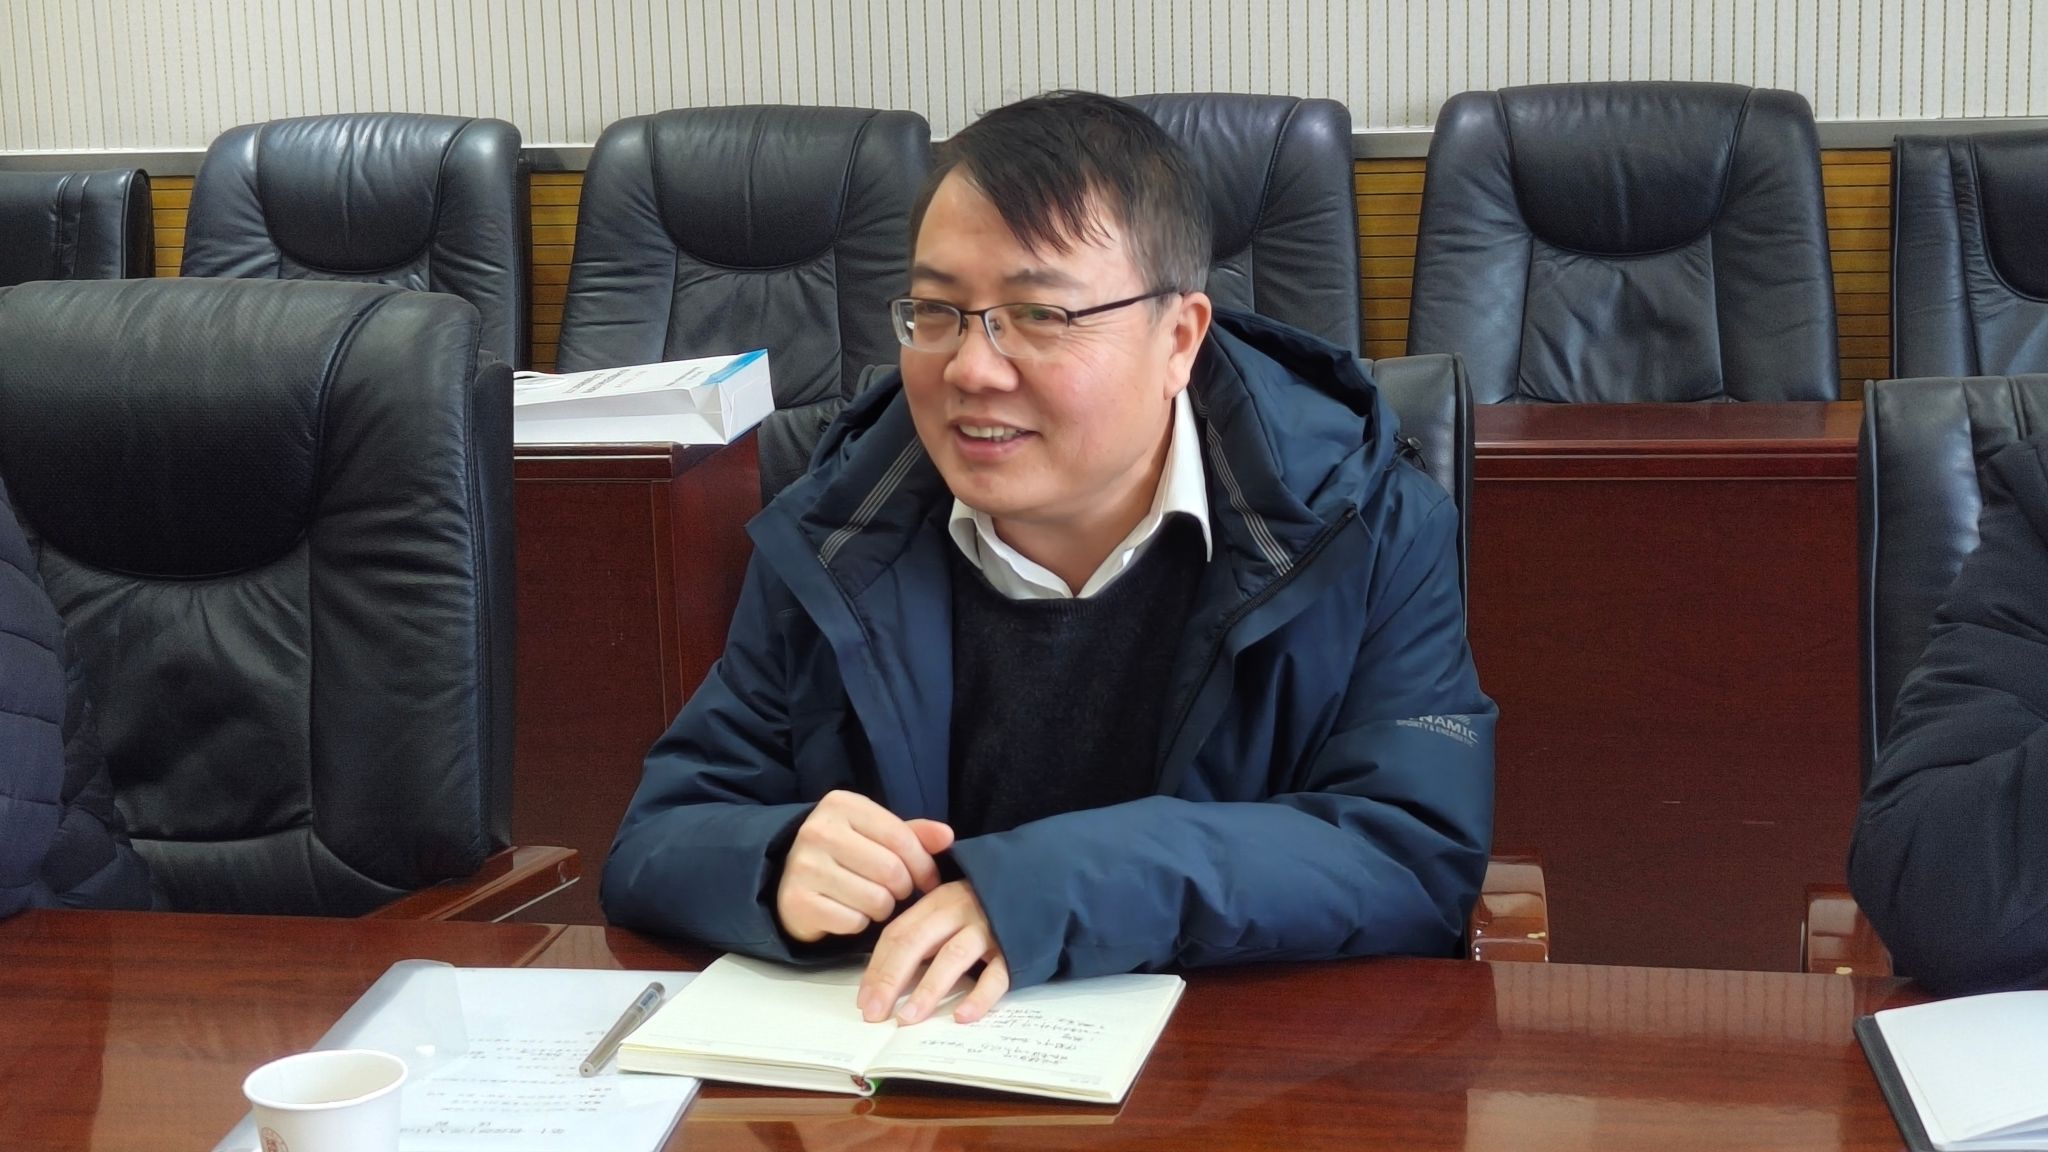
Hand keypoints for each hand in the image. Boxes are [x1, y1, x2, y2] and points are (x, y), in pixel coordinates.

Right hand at [775, 790, 953, 942]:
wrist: (788, 878)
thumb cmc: (844, 854)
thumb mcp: (875, 834)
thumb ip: (912, 834)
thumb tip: (947, 836)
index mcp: (841, 805)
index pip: (901, 837)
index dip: (924, 864)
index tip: (929, 879)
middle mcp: (818, 831)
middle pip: (891, 871)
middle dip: (903, 888)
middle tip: (897, 892)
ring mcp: (804, 866)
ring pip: (875, 899)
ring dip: (883, 908)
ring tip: (873, 900)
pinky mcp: (797, 901)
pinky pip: (852, 921)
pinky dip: (859, 922)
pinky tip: (849, 911)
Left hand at [858, 879, 1009, 1024]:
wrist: (1038, 888)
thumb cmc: (985, 908)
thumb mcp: (950, 909)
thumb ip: (922, 935)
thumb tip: (884, 981)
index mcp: (938, 901)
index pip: (899, 933)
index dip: (878, 967)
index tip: (864, 1000)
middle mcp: (960, 911)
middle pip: (917, 943)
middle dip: (891, 979)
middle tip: (875, 1013)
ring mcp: (989, 929)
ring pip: (953, 957)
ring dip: (927, 990)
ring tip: (908, 1019)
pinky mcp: (1015, 949)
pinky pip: (996, 975)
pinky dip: (979, 997)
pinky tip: (962, 1016)